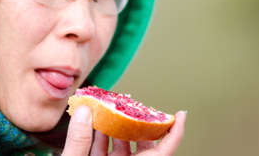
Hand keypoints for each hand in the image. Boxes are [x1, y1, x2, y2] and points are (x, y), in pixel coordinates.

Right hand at [62, 106, 185, 155]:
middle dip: (137, 124)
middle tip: (131, 106)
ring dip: (116, 130)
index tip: (180, 115)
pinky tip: (94, 127)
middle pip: (143, 148)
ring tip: (110, 111)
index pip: (162, 154)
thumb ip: (79, 142)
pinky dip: (102, 140)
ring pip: (123, 151)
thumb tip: (83, 113)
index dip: (174, 133)